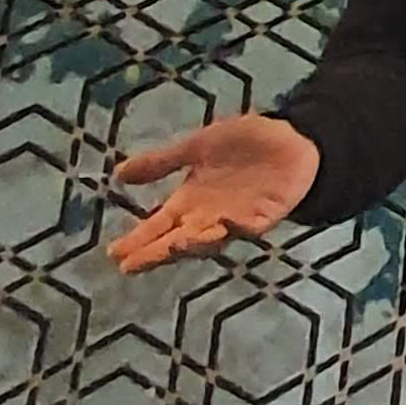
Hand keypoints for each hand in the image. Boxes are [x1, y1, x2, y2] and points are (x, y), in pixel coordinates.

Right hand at [108, 112, 320, 273]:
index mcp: (190, 201)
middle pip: (177, 239)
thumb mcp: (196, 147)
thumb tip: (118, 173)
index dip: (138, 240)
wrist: (291, 139)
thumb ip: (161, 162)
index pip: (158, 225)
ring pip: (209, 239)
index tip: (114, 254)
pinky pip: (246, 228)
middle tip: (130, 265)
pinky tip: (221, 226)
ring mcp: (235, 220)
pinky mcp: (262, 217)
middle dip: (156, 251)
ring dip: (193, 242)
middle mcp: (207, 216)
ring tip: (173, 243)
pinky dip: (234, 228)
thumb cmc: (243, 145)